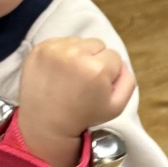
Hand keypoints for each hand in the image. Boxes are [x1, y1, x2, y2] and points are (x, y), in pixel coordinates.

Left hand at [15, 37, 134, 166]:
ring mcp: (55, 49)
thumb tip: (122, 64)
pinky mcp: (40, 47)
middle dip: (95, 60)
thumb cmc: (82, 116)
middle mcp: (76, 53)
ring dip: (79, 55)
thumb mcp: (117, 107)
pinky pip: (61, 42)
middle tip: (84, 80)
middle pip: (98, 45)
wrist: (45, 124)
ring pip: (80, 42)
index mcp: (97, 68)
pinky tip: (58, 71)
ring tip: (70, 75)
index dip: (109, 73)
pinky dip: (62, 54)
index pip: (115, 57)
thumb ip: (127, 82)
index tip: (96, 87)